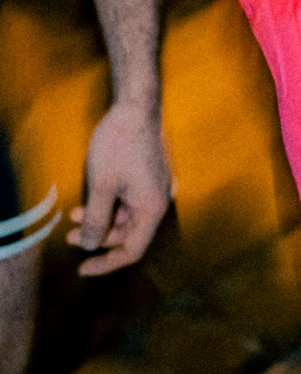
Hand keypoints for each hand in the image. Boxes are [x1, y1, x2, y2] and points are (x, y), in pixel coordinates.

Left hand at [71, 99, 172, 275]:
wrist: (137, 106)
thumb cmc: (120, 145)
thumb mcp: (101, 186)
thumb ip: (95, 220)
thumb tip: (89, 246)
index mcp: (152, 208)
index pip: (132, 250)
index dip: (107, 263)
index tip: (82, 268)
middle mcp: (158, 201)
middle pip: (129, 233)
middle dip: (98, 237)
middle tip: (69, 236)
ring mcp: (155, 187)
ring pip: (127, 216)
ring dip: (101, 219)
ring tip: (74, 214)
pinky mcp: (149, 175)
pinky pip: (129, 200)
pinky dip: (109, 204)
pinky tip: (90, 199)